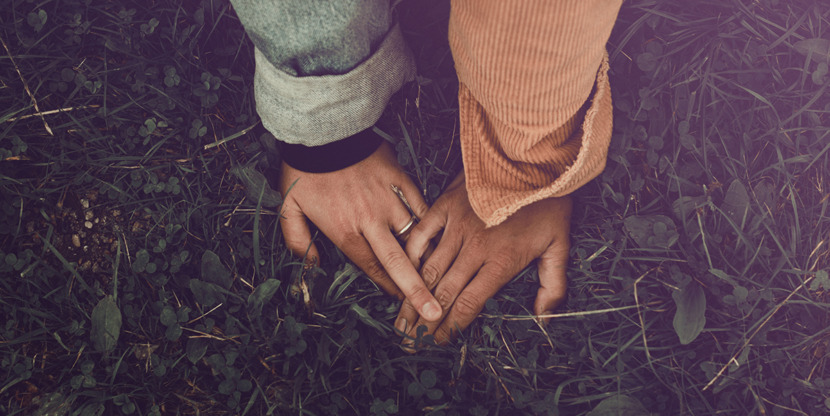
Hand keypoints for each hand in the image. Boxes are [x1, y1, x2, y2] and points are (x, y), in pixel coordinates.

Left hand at [279, 142, 442, 320]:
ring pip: (414, 235)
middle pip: (399, 263)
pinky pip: (419, 205)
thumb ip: (299, 241)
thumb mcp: (290, 208)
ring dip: (425, 257)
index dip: (389, 289)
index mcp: (346, 232)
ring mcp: (389, 200)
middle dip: (416, 291)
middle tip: (432, 313)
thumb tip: (312, 265)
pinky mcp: (400, 180)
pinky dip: (427, 221)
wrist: (323, 130)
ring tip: (438, 274)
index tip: (402, 304)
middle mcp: (372, 222)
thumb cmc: (305, 171)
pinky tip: (435, 234)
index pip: (373, 268)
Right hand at [396, 172, 571, 345]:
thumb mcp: (560, 245)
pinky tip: (403, 273)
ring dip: (413, 297)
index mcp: (500, 262)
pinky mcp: (446, 205)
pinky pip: (421, 234)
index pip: (469, 304)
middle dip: (424, 322)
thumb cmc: (549, 202)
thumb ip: (552, 285)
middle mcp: (474, 248)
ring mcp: (457, 226)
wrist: (533, 158)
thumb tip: (545, 318)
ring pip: (429, 270)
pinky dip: (412, 255)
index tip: (437, 343)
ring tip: (400, 319)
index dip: (451, 327)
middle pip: (444, 293)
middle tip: (408, 343)